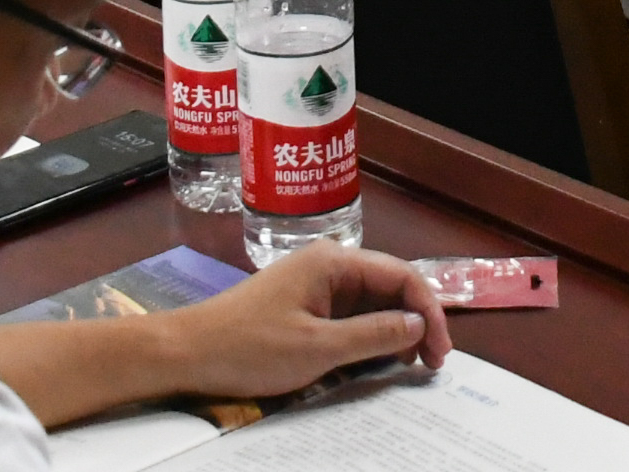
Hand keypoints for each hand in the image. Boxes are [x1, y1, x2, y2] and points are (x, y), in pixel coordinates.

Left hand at [156, 243, 450, 399]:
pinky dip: (368, 338)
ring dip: (393, 333)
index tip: (440, 352)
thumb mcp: (317, 348)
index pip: (402, 275)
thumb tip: (417, 324)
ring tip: (410, 366)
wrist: (187, 352)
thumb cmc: (249, 346)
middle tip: (431, 365)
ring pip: (371, 304)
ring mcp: (315, 285)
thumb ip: (373, 335)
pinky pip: (349, 317)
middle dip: (415, 323)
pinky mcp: (304, 306)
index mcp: (334, 262)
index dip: (429, 311)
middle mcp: (329, 265)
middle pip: (390, 287)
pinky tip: (376, 361)